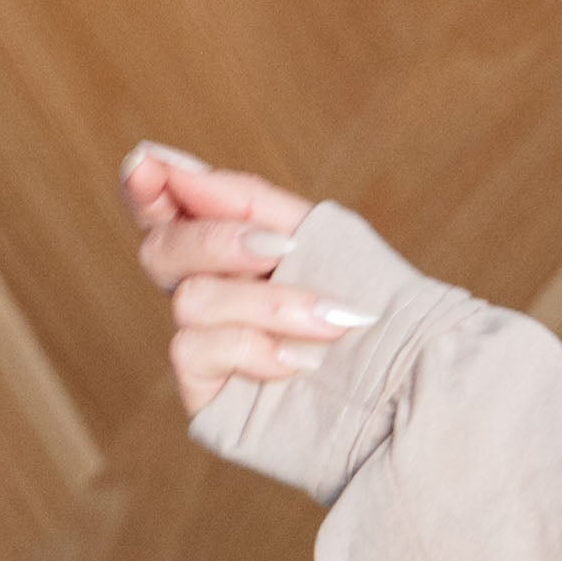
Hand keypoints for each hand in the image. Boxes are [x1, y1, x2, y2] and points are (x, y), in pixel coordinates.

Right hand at [118, 143, 369, 415]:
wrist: (416, 392)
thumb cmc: (374, 313)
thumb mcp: (320, 239)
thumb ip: (246, 199)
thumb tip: (169, 163)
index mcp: (230, 255)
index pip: (165, 212)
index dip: (145, 187)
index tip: (148, 164)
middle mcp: (209, 297)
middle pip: (161, 249)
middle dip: (216, 241)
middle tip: (279, 249)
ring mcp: (206, 348)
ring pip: (190, 300)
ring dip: (267, 303)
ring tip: (328, 320)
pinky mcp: (208, 396)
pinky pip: (194, 350)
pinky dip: (252, 347)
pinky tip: (298, 362)